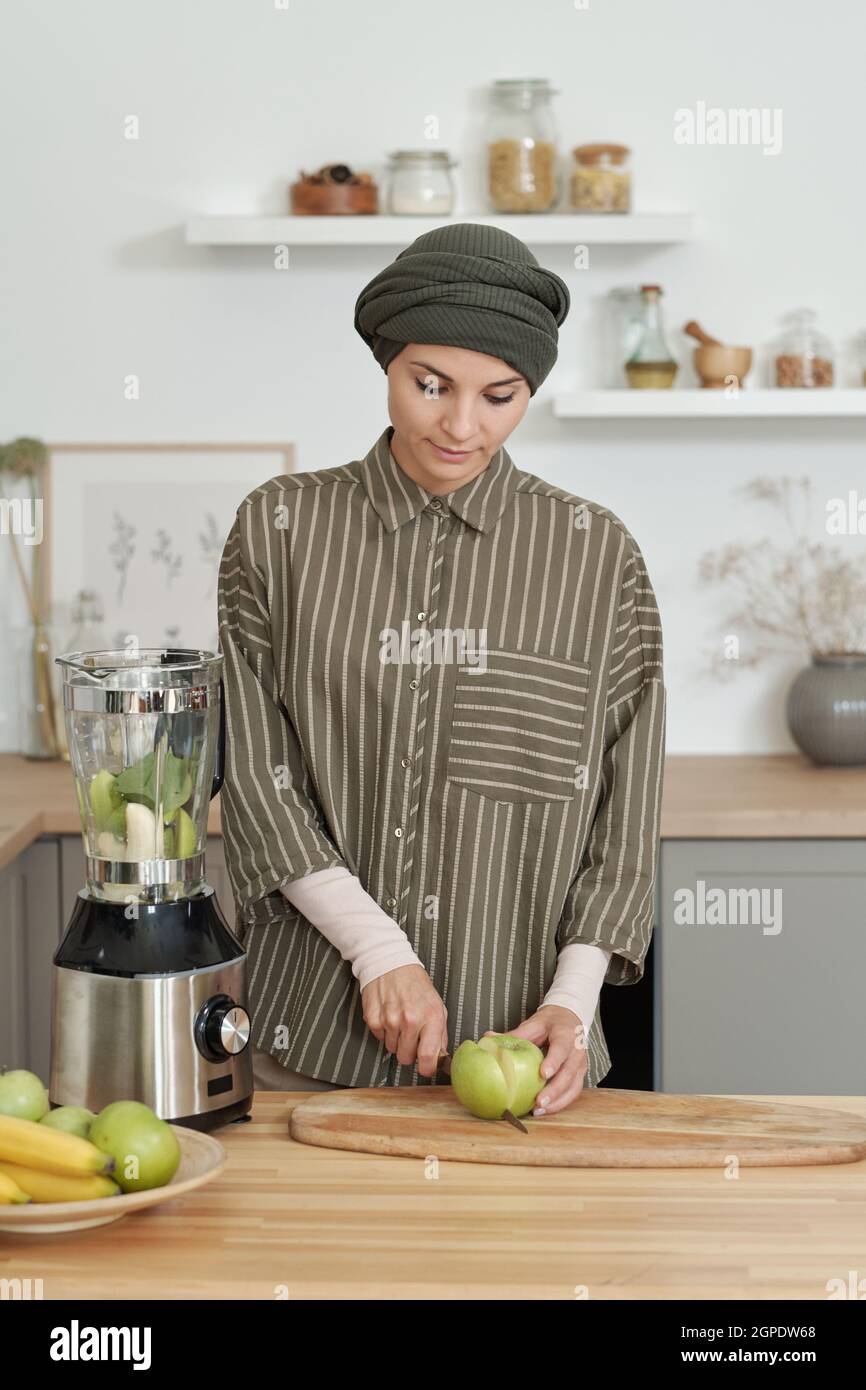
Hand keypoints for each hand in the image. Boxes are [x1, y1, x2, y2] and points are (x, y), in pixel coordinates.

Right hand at [361, 964, 448, 1078]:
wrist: (390, 964)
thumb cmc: (416, 986)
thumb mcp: (437, 1006)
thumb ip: (440, 1034)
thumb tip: (441, 1058)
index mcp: (431, 1017)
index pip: (427, 1057)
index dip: (427, 1068)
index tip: (426, 1067)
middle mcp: (410, 1020)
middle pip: (406, 1058)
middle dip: (409, 1052)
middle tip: (411, 1036)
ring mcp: (390, 1020)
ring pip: (392, 1049)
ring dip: (396, 1040)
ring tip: (400, 1020)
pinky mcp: (373, 1019)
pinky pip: (380, 1038)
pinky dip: (384, 1031)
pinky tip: (388, 1014)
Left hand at [484, 1005, 587, 1115]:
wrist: (569, 1019)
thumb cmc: (550, 1023)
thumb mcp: (533, 1024)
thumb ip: (515, 1034)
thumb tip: (488, 1037)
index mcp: (566, 1035)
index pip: (561, 1049)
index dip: (554, 1062)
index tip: (543, 1074)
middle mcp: (577, 1052)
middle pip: (569, 1073)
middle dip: (555, 1090)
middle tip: (538, 1103)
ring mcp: (580, 1065)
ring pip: (573, 1087)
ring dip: (558, 1102)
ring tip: (539, 1111)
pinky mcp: (579, 1076)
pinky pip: (573, 1093)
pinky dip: (560, 1104)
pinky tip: (543, 1110)